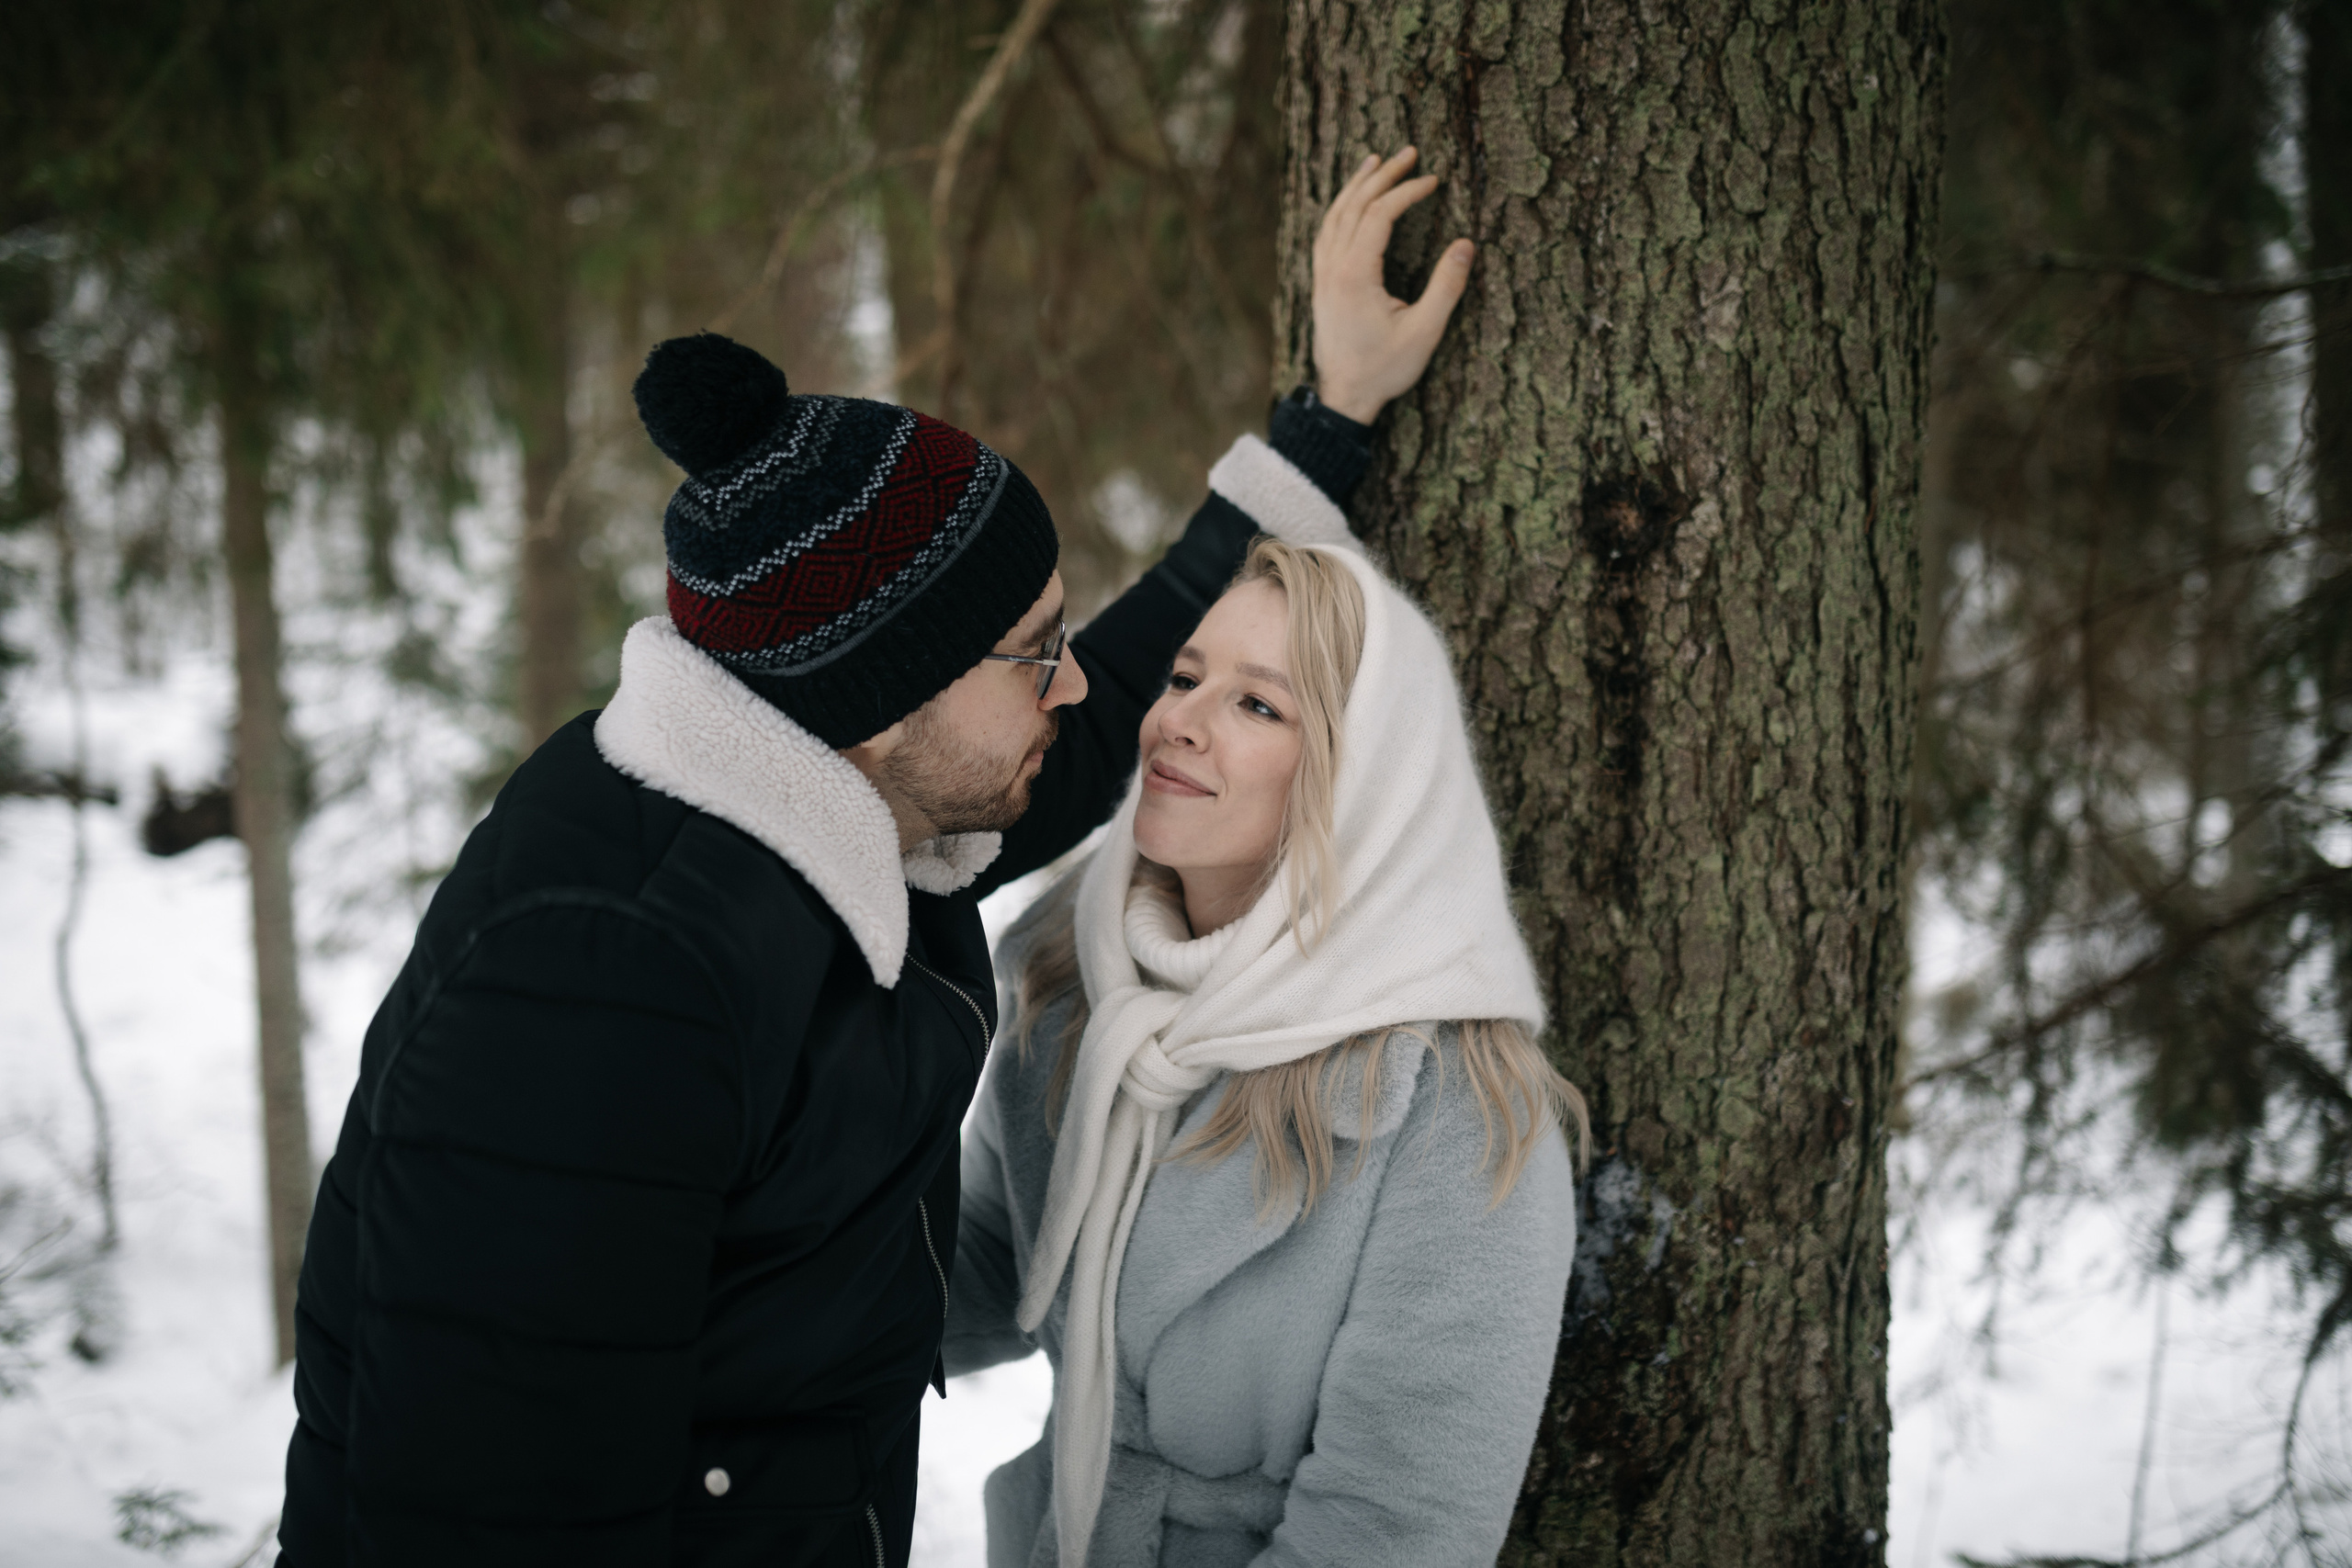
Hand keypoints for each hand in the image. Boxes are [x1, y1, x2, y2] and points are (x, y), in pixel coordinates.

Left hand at [1310, 147, 1474, 424]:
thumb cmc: (1384, 369)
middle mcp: (1333, 269)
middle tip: (1408, 151)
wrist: (1344, 397)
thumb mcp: (1424, 332)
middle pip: (1355, 205)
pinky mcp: (1320, 285)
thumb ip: (1445, 287)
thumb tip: (1466, 245)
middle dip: (1382, 175)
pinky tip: (1349, 202)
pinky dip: (1339, 209)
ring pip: (1334, 216)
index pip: (1380, 214)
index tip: (1433, 180)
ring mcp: (1322, 275)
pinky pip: (1325, 234)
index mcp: (1355, 275)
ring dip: (1356, 185)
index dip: (1407, 191)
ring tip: (1374, 160)